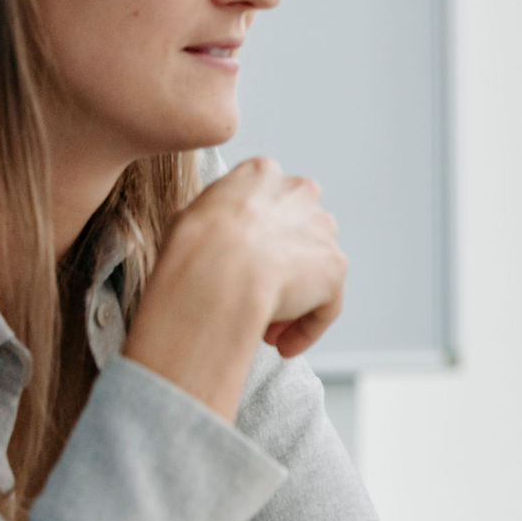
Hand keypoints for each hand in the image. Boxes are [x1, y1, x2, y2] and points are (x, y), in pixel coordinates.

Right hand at [123, 157, 346, 418]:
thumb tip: (205, 236)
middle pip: (298, 232)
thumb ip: (212, 222)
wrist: (217, 271)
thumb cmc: (190, 248)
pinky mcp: (334, 267)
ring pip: (314, 268)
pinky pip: (325, 304)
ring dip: (295, 297)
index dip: (254, 238)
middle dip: (282, 264)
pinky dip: (306, 327)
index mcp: (261, 174)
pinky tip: (284, 346)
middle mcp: (300, 194)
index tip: (238, 262)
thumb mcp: (187, 219)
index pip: (267, 203)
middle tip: (256, 295)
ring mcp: (321, 231)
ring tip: (266, 328)